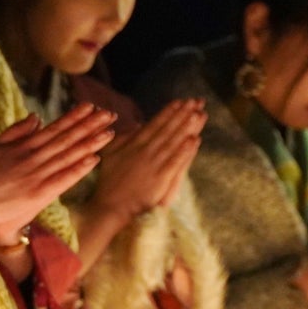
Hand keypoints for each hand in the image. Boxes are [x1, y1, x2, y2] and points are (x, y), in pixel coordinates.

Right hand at [0, 104, 116, 250]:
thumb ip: (16, 131)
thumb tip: (36, 117)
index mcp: (23, 146)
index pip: (54, 128)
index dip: (74, 117)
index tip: (91, 107)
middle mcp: (32, 158)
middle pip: (66, 139)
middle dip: (89, 126)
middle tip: (109, 115)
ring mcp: (36, 176)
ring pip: (68, 156)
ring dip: (90, 144)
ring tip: (109, 133)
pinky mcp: (37, 194)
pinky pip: (63, 179)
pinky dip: (78, 169)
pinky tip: (94, 159)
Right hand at [89, 98, 205, 221]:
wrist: (110, 207)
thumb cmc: (108, 183)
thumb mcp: (110, 155)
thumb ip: (123, 139)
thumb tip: (137, 125)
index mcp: (133, 145)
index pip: (154, 125)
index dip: (168, 112)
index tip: (180, 101)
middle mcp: (145, 152)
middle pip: (167, 130)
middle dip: (181, 115)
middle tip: (195, 101)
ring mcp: (154, 165)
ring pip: (173, 142)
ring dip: (186, 127)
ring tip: (198, 114)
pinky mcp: (160, 179)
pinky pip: (175, 162)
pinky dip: (185, 151)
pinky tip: (195, 140)